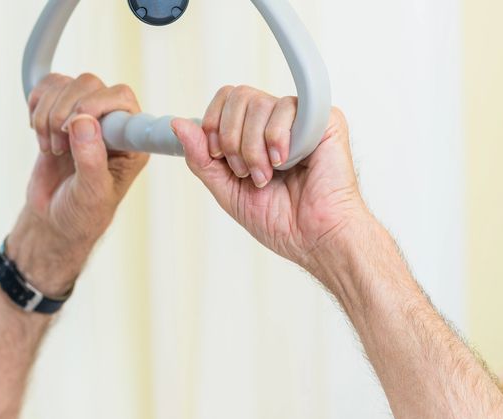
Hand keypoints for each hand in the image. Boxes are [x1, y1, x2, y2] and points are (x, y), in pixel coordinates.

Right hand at [9, 73, 148, 294]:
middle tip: (59, 146)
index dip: (96, 105)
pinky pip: (49, 87)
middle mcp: (112, 125)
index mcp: (131, 143)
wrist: (53, 219)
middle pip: (90, 85)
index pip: (122, 100)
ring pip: (66, 85)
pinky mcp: (61, 113)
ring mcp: (86, 117)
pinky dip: (36, 106)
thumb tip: (84, 122)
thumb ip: (91, 160)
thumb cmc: (81, 213)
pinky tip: (39, 133)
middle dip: (65, 113)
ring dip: (48, 115)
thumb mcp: (91, 195)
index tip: (74, 125)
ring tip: (50, 147)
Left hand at [172, 86, 367, 273]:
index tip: (218, 157)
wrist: (315, 238)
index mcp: (254, 135)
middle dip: (231, 139)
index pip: (224, 100)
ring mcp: (299, 119)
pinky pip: (286, 106)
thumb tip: (178, 125)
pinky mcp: (324, 119)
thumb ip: (202, 159)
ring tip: (267, 175)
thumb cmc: (282, 221)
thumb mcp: (227, 191)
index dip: (213, 124)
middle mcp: (276, 122)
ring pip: (257, 103)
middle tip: (245, 172)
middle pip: (236, 96)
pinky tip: (286, 162)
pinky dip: (276, 138)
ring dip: (252, 148)